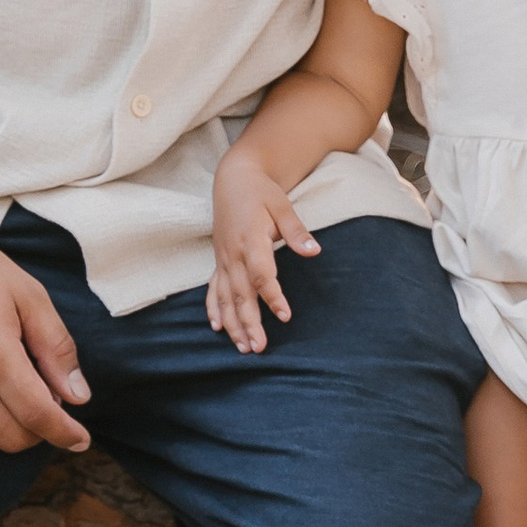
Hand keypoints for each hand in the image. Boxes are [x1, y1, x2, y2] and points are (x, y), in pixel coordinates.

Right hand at [0, 221, 92, 451]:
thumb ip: (57, 349)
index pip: (37, 415)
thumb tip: (78, 397)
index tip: (80, 440)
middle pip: (12, 438)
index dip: (65, 434)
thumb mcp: (29, 295)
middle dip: (40, 432)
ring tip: (19, 399)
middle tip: (48, 405)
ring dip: (10, 431)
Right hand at [206, 158, 318, 354]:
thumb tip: (313, 251)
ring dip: (233, 323)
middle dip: (249, 323)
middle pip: (241, 294)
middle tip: (259, 347)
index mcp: (250, 240)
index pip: (261, 275)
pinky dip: (214, 308)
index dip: (272, 297)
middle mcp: (232, 254)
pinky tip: (217, 327)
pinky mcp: (219, 260)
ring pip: (225, 297)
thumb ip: (296, 231)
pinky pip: (213, 289)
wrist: (234, 178)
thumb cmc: (261, 192)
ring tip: (243, 347)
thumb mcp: (283, 205)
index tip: (285, 316)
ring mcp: (223, 259)